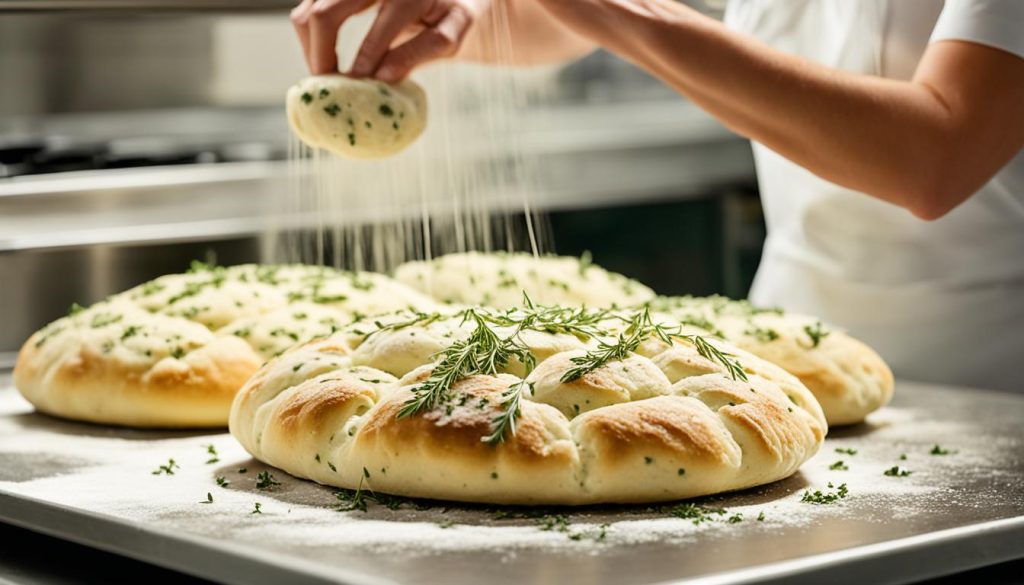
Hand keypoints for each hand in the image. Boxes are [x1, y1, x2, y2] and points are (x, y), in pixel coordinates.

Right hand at [291, 0, 488, 81]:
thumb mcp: (453, 32)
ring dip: (311, 47)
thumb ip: (424, 51)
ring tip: (326, 75)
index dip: (364, 68)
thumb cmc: (452, 10)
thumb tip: (382, 77)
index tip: (358, 93)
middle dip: (320, 57)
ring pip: (309, 10)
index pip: (378, 34)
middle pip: (325, 15)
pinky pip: (308, 6)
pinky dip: (311, 34)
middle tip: (327, 88)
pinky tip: (325, 56)